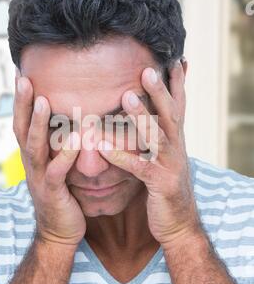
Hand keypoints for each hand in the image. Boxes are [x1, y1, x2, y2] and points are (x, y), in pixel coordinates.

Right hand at [13, 74, 85, 246]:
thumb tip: (71, 121)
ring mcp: (40, 178)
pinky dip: (64, 155)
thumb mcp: (57, 167)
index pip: (23, 123)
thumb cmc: (63, 196)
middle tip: (23, 78)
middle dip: (23, 103)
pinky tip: (73, 139)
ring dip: (38, 123)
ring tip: (43, 99)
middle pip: (22, 129)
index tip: (22, 75)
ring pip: (34, 147)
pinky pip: (57, 172)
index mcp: (33, 156)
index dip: (22, 101)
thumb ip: (59, 147)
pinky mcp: (53, 192)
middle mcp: (31, 164)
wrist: (60, 232)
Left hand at [98, 61, 200, 249]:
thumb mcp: (164, 159)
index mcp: (176, 140)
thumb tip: (147, 117)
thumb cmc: (166, 188)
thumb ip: (157, 137)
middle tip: (147, 69)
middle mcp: (177, 148)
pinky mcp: (161, 184)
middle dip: (159, 91)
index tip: (174, 59)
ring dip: (143, 117)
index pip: (178, 106)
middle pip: (169, 114)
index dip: (177, 83)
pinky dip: (123, 157)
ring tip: (128, 98)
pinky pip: (140, 168)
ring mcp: (170, 166)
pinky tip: (104, 147)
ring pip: (157, 137)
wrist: (178, 224)